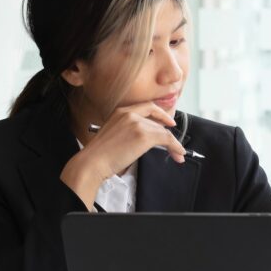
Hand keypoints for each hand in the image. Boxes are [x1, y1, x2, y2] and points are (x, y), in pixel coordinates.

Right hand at [60, 102, 185, 206]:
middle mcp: (129, 114)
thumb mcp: (114, 134)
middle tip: (175, 141)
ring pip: (163, 131)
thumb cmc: (100, 154)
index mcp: (120, 111)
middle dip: (168, 131)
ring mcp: (137, 123)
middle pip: (157, 120)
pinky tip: (178, 153)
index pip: (147, 107)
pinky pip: (166, 139)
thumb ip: (129, 130)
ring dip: (173, 143)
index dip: (160, 114)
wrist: (92, 162)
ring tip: (178, 154)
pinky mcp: (144, 135)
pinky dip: (175, 146)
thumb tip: (147, 137)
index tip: (168, 122)